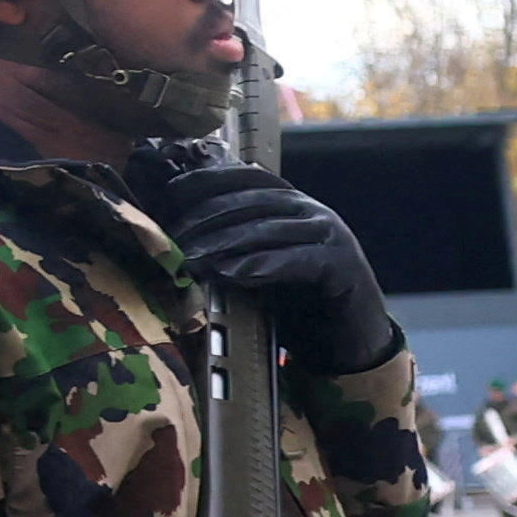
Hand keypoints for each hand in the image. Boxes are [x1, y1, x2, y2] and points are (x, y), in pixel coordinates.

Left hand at [139, 164, 400, 373]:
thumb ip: (231, 244)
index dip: (206, 181)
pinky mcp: (344, 267)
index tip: (169, 192)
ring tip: (191, 259)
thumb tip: (174, 233)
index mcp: (291, 202)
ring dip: (224, 243)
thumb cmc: (294, 299)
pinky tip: (231, 274)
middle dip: (206, 218)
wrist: (346, 340)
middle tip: (172, 239)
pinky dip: (261, 265)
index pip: (245, 176)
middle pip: (251, 202)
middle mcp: (312, 210)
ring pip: (268, 229)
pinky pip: (297, 260)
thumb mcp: (257, 263)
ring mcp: (332, 235)